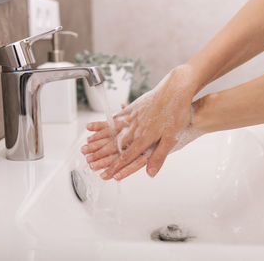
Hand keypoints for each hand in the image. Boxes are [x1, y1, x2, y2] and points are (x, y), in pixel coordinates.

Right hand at [81, 65, 202, 179]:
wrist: (176, 89)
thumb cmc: (177, 113)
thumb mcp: (172, 138)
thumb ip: (159, 156)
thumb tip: (150, 173)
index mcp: (144, 138)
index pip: (127, 157)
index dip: (116, 167)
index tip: (106, 174)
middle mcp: (135, 128)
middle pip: (115, 145)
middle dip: (101, 155)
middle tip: (89, 161)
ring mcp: (132, 117)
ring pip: (111, 131)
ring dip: (99, 139)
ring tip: (87, 144)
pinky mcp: (133, 107)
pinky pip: (115, 118)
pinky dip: (105, 123)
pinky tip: (99, 125)